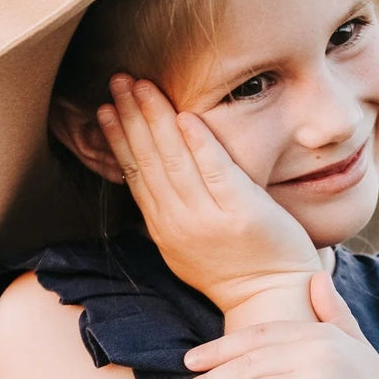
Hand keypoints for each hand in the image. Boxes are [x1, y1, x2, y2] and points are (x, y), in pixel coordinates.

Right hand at [97, 74, 321, 312]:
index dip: (118, 139)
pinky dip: (198, 142)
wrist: (275, 298)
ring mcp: (209, 219)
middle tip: (117, 81)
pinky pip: (214, 170)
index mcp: (165, 231)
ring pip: (173, 160)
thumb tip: (148, 182)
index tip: (104, 108)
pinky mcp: (241, 212)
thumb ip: (170, 215)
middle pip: (148, 161)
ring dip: (155, 119)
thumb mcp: (188, 249)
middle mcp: (180, 224)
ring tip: (140, 86)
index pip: (135, 175)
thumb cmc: (239, 270)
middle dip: (129, 117)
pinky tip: (184, 116)